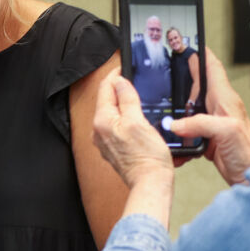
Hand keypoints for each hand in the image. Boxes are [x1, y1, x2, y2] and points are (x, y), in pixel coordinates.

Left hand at [92, 74, 174, 192]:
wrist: (151, 184)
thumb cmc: (147, 157)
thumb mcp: (138, 121)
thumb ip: (127, 99)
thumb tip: (120, 81)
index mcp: (102, 121)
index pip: (105, 89)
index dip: (116, 75)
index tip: (124, 66)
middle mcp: (98, 131)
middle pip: (107, 101)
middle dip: (119, 89)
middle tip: (134, 79)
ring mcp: (105, 141)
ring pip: (112, 113)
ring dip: (123, 103)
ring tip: (137, 96)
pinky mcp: (114, 148)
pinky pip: (116, 126)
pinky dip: (125, 117)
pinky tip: (137, 118)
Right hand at [167, 50, 249, 184]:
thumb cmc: (248, 152)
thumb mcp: (225, 131)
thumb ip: (200, 123)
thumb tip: (177, 124)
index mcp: (225, 99)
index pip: (213, 68)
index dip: (202, 53)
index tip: (191, 42)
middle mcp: (219, 107)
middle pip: (200, 83)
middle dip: (186, 73)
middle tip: (171, 65)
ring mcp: (213, 121)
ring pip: (192, 103)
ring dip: (180, 100)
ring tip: (168, 96)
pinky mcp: (207, 136)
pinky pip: (190, 123)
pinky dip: (180, 122)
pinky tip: (173, 126)